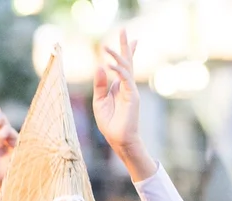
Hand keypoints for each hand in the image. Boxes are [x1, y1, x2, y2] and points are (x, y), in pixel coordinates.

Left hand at [93, 30, 154, 181]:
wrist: (119, 139)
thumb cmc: (110, 123)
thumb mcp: (100, 101)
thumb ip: (99, 84)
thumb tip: (99, 66)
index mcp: (119, 86)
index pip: (123, 66)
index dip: (125, 52)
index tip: (128, 39)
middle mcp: (127, 86)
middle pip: (128, 61)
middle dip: (126, 46)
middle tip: (124, 30)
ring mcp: (131, 90)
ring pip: (125, 67)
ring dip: (117, 55)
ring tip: (106, 46)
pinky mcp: (132, 96)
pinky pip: (125, 79)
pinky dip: (118, 70)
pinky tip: (109, 64)